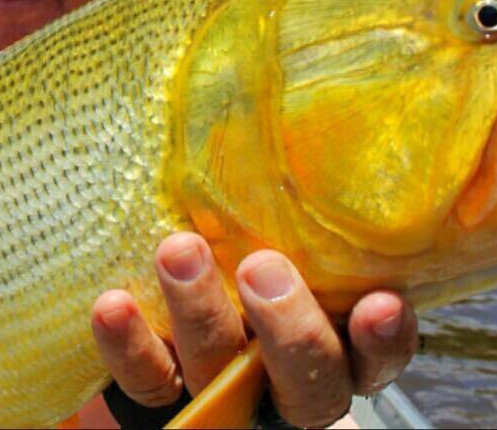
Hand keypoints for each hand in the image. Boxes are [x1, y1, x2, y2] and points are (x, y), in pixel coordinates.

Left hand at [91, 233, 417, 427]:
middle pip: (305, 383)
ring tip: (179, 251)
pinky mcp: (158, 393)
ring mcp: (220, 393)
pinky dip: (130, 344)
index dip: (382, 338)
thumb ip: (297, 201)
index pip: (374, 357)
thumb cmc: (245, 252)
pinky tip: (114, 304)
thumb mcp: (286, 232)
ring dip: (201, 314)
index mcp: (333, 347)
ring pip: (221, 375)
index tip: (380, 303)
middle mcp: (282, 381)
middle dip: (289, 328)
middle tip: (263, 268)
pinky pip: (146, 381)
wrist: (169, 321)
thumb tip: (291, 104)